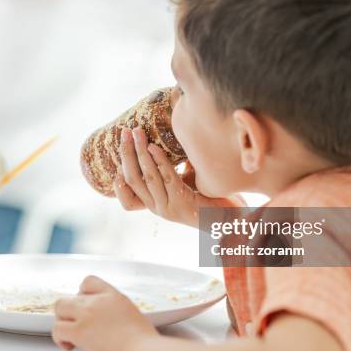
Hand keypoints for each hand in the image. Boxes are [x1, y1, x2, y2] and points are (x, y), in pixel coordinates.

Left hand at [52, 276, 158, 350]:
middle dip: (68, 311)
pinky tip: (70, 346)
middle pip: (69, 296)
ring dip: (62, 321)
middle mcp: (98, 301)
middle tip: (75, 324)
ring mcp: (87, 315)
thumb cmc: (143, 343)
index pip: (89, 282)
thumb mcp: (133, 316)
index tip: (84, 307)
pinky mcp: (79, 331)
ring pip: (59, 307)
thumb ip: (117, 312)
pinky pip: (57, 329)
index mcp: (114, 296)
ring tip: (70, 335)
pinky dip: (59, 339)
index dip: (82, 294)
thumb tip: (111, 322)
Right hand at [114, 127, 245, 227]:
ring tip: (136, 132)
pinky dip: (158, 160)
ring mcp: (169, 207)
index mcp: (156, 206)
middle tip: (124, 132)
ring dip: (139, 152)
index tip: (116, 161)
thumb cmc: (211, 197)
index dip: (118, 185)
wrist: (234, 218)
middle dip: (126, 154)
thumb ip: (172, 170)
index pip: (128, 202)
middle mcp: (158, 209)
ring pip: (146, 177)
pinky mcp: (183, 203)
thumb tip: (165, 139)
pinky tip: (154, 146)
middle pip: (132, 181)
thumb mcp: (186, 182)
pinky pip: (166, 178)